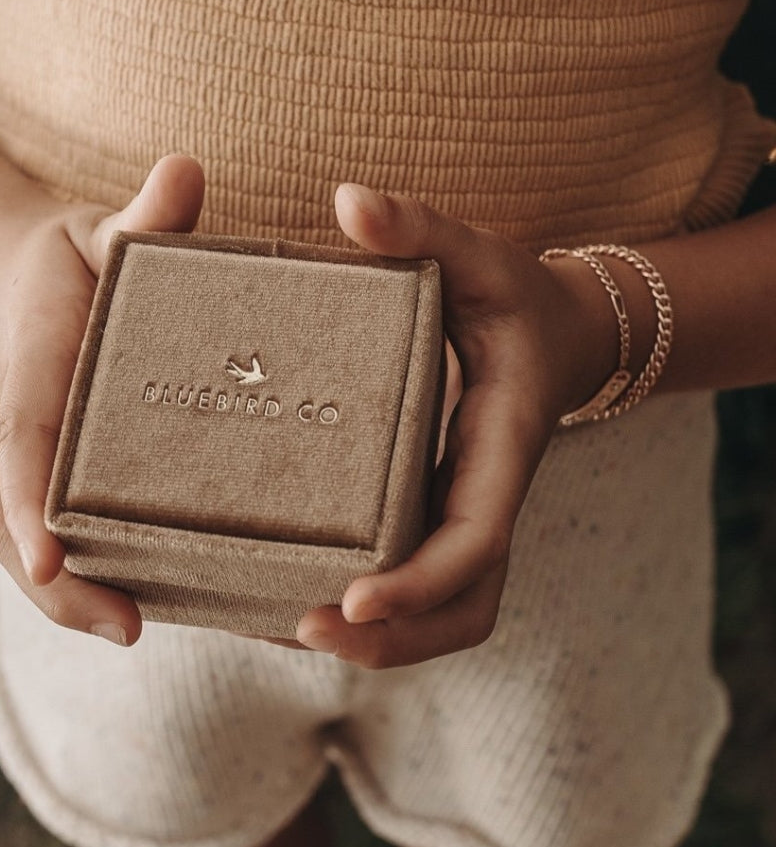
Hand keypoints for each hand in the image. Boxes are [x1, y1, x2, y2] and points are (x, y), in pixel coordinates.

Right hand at [0, 154, 204, 645]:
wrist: (18, 280)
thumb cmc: (68, 262)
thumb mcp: (99, 229)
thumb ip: (142, 217)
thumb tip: (185, 173)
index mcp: (29, 370)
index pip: (20, 440)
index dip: (29, 500)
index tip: (50, 554)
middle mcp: (19, 429)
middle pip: (10, 519)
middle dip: (57, 583)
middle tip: (129, 628)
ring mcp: (31, 462)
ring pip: (29, 540)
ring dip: (74, 596)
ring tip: (150, 632)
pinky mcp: (56, 479)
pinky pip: (60, 535)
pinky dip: (91, 578)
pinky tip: (159, 606)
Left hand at [295, 183, 619, 667]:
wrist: (557, 336)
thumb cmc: (515, 298)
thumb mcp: (477, 254)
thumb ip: (419, 227)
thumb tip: (348, 200)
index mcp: (504, 445)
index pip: (477, 538)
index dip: (421, 581)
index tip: (354, 600)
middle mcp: (490, 497)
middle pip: (466, 606)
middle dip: (396, 639)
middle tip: (307, 629)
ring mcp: (469, 517)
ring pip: (450, 616)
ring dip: (385, 646)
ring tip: (289, 631)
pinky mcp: (444, 520)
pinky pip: (425, 594)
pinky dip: (379, 623)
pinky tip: (297, 605)